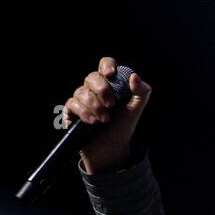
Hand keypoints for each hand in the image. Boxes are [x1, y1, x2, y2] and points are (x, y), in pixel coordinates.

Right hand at [61, 58, 151, 175]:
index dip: (107, 66)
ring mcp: (81, 100)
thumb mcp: (135, 111)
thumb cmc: (122, 128)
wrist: (112, 149)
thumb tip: (134, 77)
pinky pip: (72, 104)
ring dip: (95, 106)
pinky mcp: (72, 112)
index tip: (111, 75)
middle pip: (92, 77)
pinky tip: (92, 122)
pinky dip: (83, 112)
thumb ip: (141, 93)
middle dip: (102, 90)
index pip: (105, 65)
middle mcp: (93, 89)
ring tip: (104, 120)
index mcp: (109, 84)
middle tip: (111, 106)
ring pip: (82, 91)